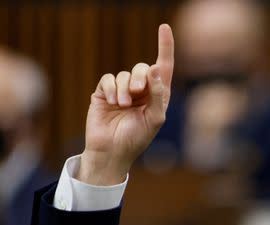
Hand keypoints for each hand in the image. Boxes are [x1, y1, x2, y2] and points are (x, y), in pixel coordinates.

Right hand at [78, 24, 173, 184]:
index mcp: (156, 96)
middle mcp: (140, 91)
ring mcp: (122, 91)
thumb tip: (155, 69)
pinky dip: (112, 89)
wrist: (112, 151)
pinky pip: (109, 79)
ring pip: (125, 74)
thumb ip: (158, 94)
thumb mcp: (154, 119)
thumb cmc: (136, 139)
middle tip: (138, 92)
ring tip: (123, 105)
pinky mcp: (104, 92)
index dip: (165, 47)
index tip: (164, 27)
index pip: (163, 68)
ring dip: (125, 89)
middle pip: (143, 68)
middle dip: (141, 77)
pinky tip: (113, 103)